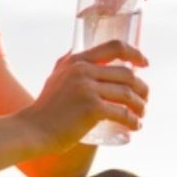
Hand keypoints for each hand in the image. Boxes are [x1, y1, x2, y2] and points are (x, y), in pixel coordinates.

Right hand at [19, 40, 149, 155]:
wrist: (32, 130)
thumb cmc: (46, 109)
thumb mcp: (56, 77)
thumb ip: (68, 65)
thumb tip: (82, 55)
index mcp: (76, 61)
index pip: (114, 47)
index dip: (135, 53)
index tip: (144, 64)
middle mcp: (82, 70)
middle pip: (127, 74)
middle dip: (142, 88)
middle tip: (143, 100)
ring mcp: (87, 89)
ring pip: (128, 94)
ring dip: (140, 105)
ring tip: (140, 115)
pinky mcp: (92, 108)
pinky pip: (122, 113)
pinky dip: (133, 121)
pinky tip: (135, 126)